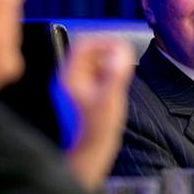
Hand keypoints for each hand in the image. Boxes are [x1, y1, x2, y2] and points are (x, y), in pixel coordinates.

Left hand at [62, 37, 134, 191]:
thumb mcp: (110, 99)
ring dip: (108, 61)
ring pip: (91, 63)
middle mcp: (69, 80)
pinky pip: (95, 74)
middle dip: (107, 50)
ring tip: (123, 68)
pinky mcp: (83, 95)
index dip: (103, 41)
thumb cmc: (96, 130)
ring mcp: (75, 88)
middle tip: (125, 56)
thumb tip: (121, 52)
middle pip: (87, 51)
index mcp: (71, 77)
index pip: (84, 45)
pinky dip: (107, 72)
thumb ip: (116, 74)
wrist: (90, 152)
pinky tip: (117, 82)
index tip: (120, 45)